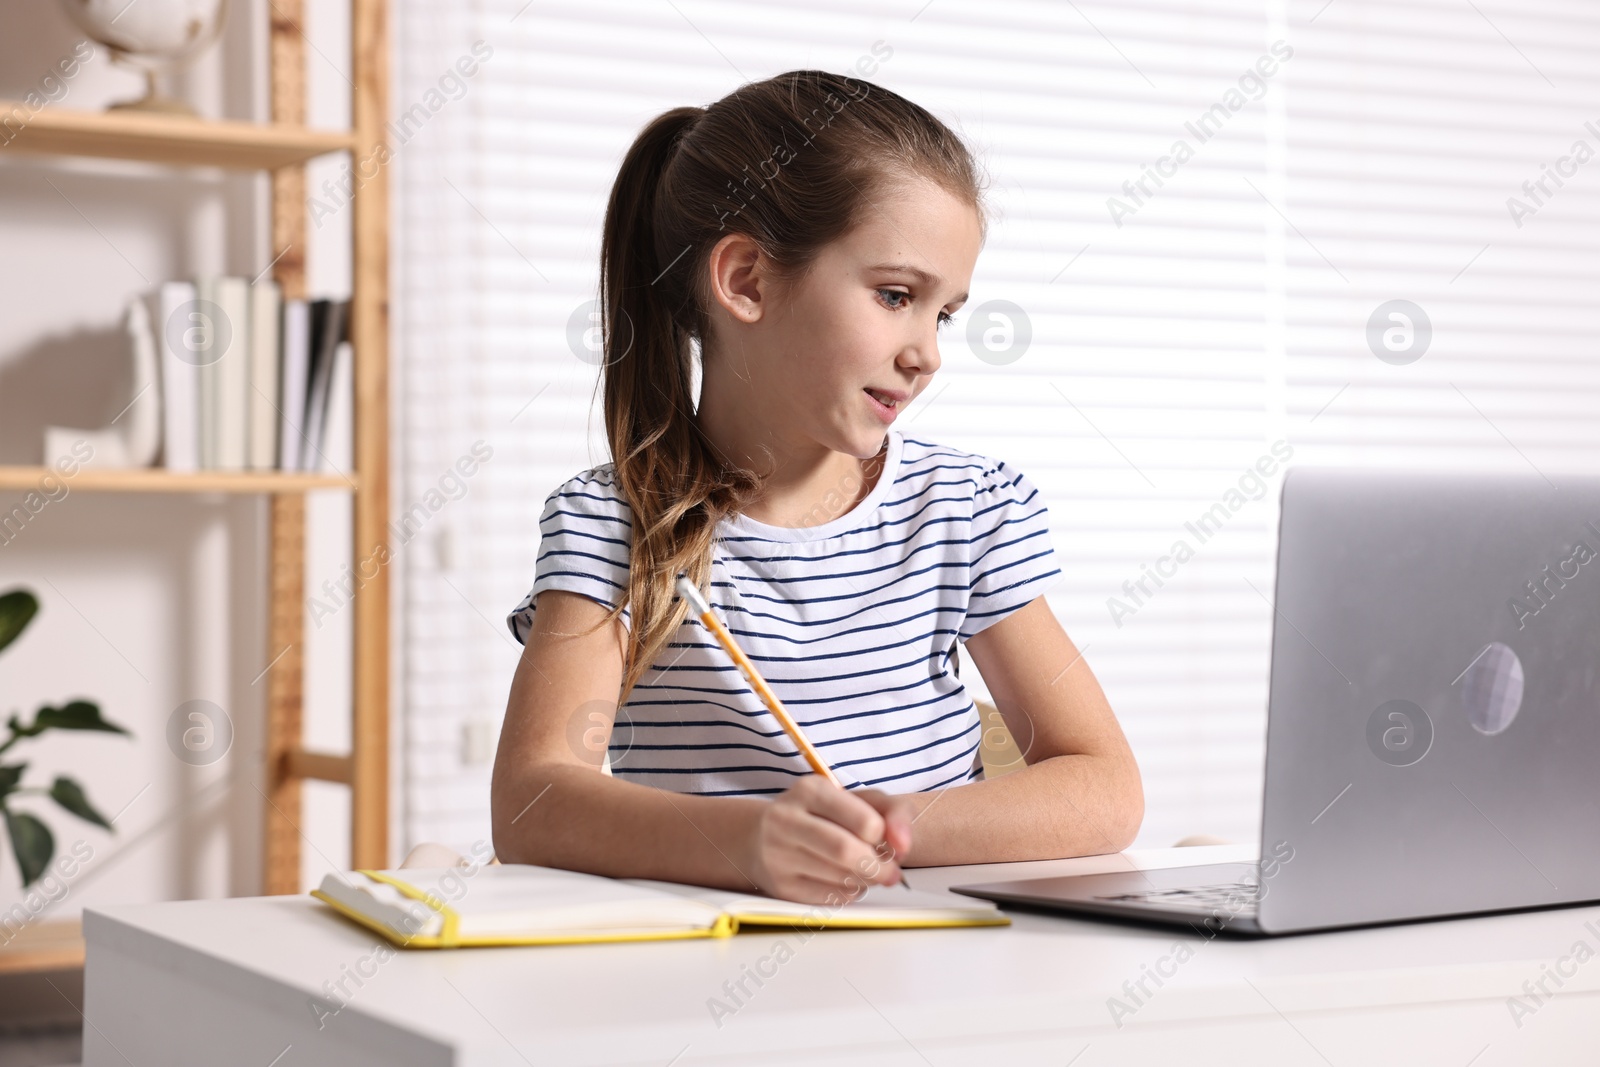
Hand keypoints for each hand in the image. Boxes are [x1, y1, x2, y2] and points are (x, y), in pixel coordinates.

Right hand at [743, 776, 914, 904]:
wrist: (762, 836)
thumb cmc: (823, 816)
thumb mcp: (858, 800)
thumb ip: (893, 812)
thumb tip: (904, 845)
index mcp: (810, 790)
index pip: (864, 821)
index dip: (884, 836)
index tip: (886, 839)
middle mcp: (787, 819)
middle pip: (846, 852)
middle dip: (879, 867)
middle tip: (892, 872)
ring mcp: (778, 854)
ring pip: (840, 878)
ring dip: (866, 880)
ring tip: (867, 872)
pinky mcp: (780, 886)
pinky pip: (829, 898)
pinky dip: (849, 892)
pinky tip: (847, 880)